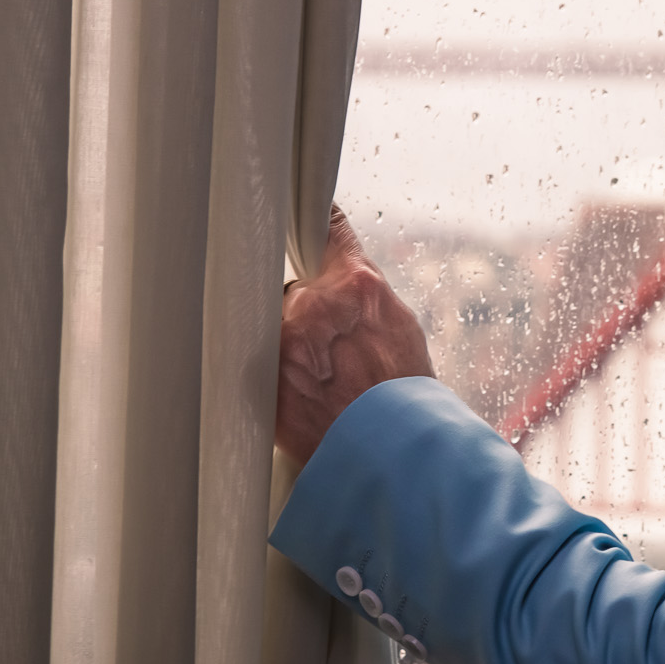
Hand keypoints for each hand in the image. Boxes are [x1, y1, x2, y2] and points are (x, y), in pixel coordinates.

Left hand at [276, 205, 434, 464]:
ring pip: (274, 326)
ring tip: (321, 381)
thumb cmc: (406, 398)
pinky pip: (258, 362)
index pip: (324, 228)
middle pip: (293, 288)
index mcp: (358, 286)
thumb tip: (344, 276)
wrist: (396, 456)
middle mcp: (317, 305)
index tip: (299, 207)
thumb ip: (365, 295)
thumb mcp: (400, 328)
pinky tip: (303, 397)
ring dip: (289, 345)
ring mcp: (285, 343)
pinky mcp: (263, 379)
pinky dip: (276, 376)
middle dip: (305, 310)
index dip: (313, 220)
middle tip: (330, 347)